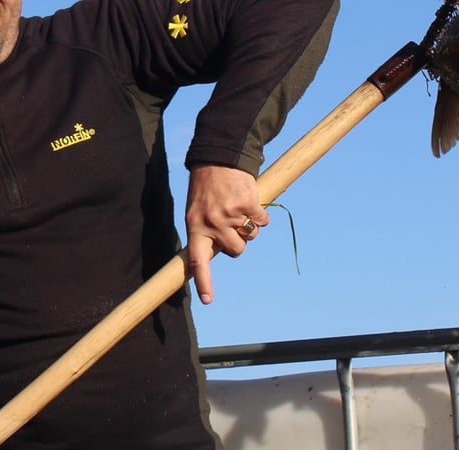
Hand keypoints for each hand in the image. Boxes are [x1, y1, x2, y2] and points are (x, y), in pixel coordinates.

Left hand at [185, 164, 269, 304]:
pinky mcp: (249, 205)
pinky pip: (262, 222)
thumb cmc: (208, 187)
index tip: (208, 300)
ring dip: (250, 226)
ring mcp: (231, 215)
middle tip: (234, 225)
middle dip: (239, 242)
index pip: (198, 261)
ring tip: (239, 208)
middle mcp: (213, 223)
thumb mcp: (197, 210)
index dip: (204, 282)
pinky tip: (250, 200)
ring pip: (251, 237)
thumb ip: (206, 232)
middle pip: (236, 251)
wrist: (220, 157)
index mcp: (196, 227)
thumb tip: (223, 252)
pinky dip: (261, 214)